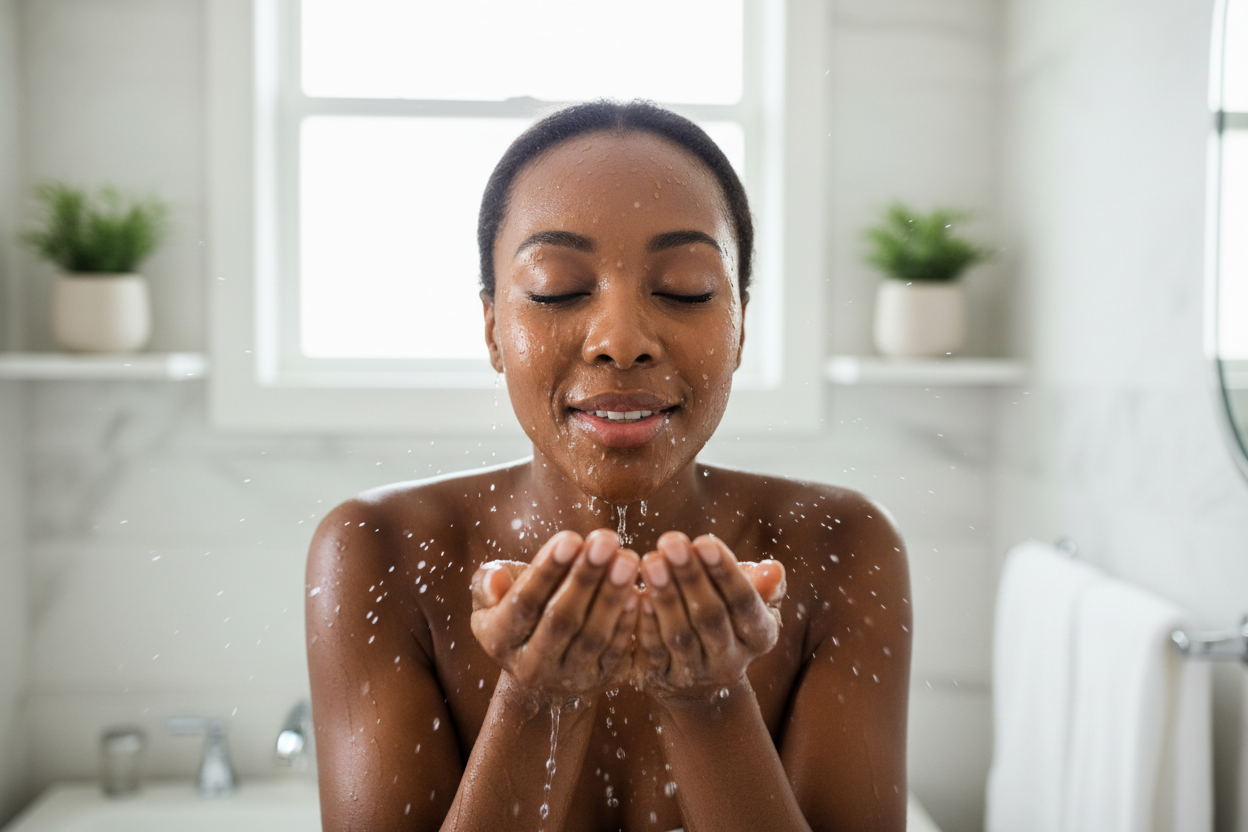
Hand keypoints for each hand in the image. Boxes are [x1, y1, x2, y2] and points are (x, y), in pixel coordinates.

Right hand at [470, 529, 640, 699]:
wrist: (542, 670)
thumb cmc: (518, 613)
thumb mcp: (491, 600)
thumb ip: (487, 584)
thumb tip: (496, 577)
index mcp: (499, 640)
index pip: (523, 604)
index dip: (547, 571)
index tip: (570, 538)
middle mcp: (531, 665)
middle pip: (561, 620)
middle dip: (585, 577)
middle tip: (606, 540)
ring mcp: (568, 676)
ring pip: (592, 635)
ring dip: (612, 595)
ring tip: (627, 558)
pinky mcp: (601, 680)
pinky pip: (616, 651)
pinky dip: (627, 622)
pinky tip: (637, 592)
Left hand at [633, 532, 784, 698]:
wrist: (701, 680)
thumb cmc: (728, 617)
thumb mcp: (753, 602)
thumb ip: (763, 584)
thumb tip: (773, 570)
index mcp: (760, 637)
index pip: (745, 603)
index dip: (725, 573)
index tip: (704, 541)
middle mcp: (731, 661)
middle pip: (711, 617)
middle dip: (690, 576)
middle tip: (671, 541)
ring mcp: (696, 674)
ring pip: (680, 635)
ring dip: (665, 595)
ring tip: (651, 560)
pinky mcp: (662, 679)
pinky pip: (654, 651)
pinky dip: (646, 623)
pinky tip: (638, 595)